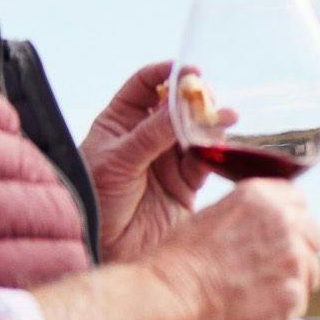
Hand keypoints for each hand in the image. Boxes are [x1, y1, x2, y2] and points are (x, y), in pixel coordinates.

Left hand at [81, 61, 211, 262]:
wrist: (105, 248)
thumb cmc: (95, 201)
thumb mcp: (117, 161)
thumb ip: (152, 134)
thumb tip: (182, 105)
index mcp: (119, 122)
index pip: (144, 85)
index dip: (165, 73)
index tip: (187, 70)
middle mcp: (145, 136)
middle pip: (176, 105)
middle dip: (194, 98)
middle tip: (208, 96)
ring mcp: (167, 159)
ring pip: (195, 130)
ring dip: (210, 122)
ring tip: (224, 118)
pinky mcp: (186, 183)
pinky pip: (206, 159)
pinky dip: (215, 150)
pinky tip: (220, 142)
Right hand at [146, 181, 319, 319]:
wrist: (171, 299)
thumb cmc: (180, 263)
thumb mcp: (213, 216)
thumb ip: (251, 216)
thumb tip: (271, 226)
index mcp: (261, 197)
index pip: (298, 201)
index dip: (290, 221)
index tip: (281, 236)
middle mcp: (283, 222)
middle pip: (313, 234)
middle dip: (298, 250)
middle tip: (271, 269)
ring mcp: (293, 258)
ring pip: (310, 270)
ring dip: (291, 281)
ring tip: (254, 292)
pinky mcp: (293, 293)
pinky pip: (299, 302)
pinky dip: (281, 308)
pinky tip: (252, 308)